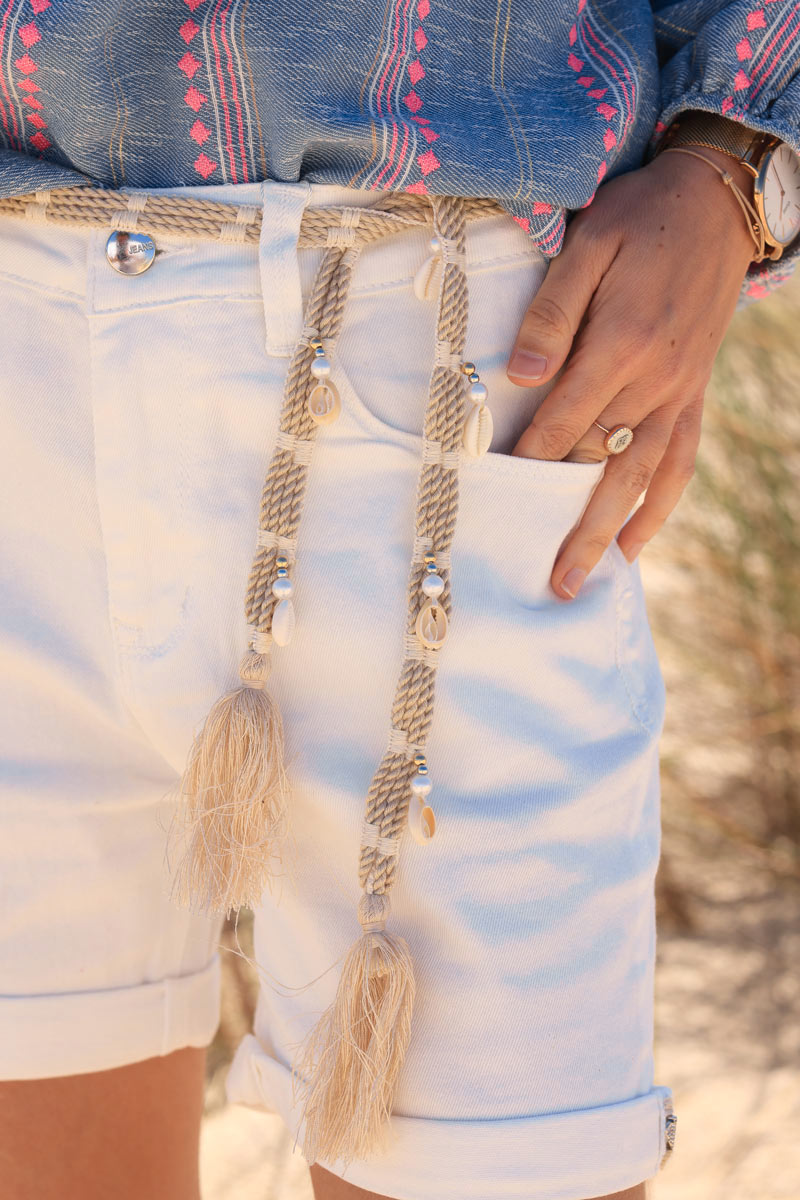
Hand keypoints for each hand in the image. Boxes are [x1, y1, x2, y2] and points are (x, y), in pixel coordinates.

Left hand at [506, 147, 754, 599]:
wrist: (716, 204)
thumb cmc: (641, 219)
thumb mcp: (589, 244)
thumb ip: (553, 312)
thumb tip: (521, 376)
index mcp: (620, 343)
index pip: (562, 422)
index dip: (529, 463)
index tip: (499, 502)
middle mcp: (653, 380)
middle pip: (601, 465)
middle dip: (569, 526)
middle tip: (547, 582)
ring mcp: (678, 393)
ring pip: (641, 478)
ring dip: (611, 533)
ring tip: (585, 580)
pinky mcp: (693, 395)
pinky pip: (679, 463)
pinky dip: (659, 507)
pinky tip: (635, 543)